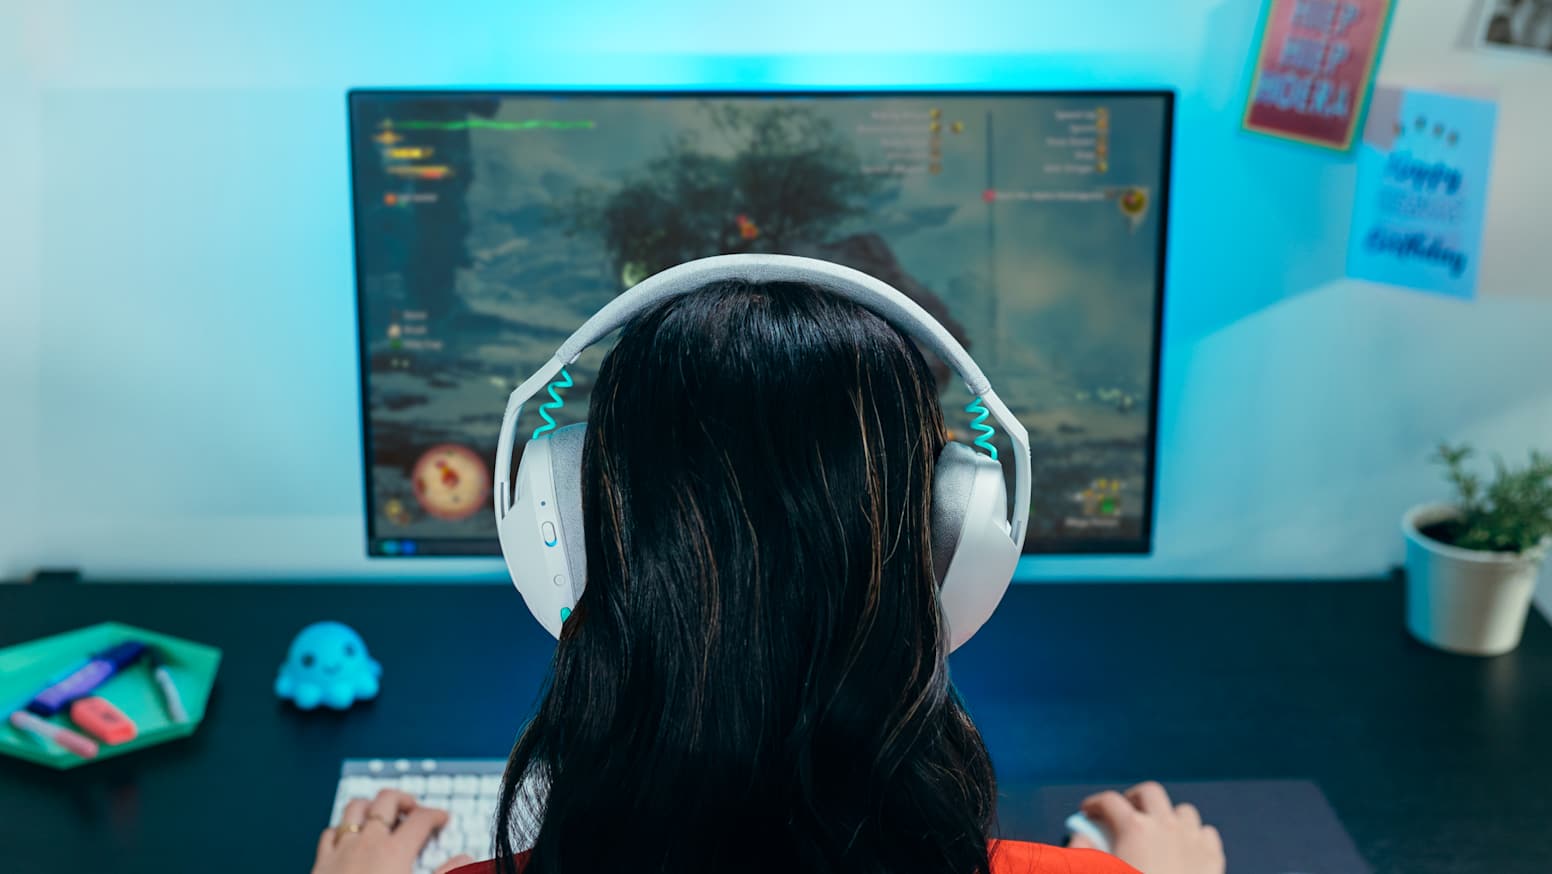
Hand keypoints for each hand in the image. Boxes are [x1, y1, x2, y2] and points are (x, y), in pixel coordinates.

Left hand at [312, 789, 474, 873]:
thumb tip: (464, 860)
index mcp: (395, 851)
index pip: (421, 818)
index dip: (436, 814)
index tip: (442, 819)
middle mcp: (367, 843)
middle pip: (387, 800)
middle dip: (404, 800)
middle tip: (414, 811)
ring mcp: (341, 850)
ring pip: (355, 808)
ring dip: (372, 807)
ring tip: (383, 816)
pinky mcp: (321, 863)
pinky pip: (330, 833)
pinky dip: (343, 829)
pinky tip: (350, 839)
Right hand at [1073, 781, 1223, 873]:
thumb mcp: (1100, 871)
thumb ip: (1083, 854)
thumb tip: (1080, 837)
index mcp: (1134, 829)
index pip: (1109, 801)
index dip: (1094, 804)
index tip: (1089, 813)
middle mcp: (1166, 826)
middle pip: (1150, 793)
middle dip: (1133, 799)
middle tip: (1123, 812)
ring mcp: (1193, 841)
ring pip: (1183, 811)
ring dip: (1167, 816)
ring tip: (1157, 831)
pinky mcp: (1213, 859)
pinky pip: (1206, 833)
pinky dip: (1194, 835)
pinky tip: (1185, 849)